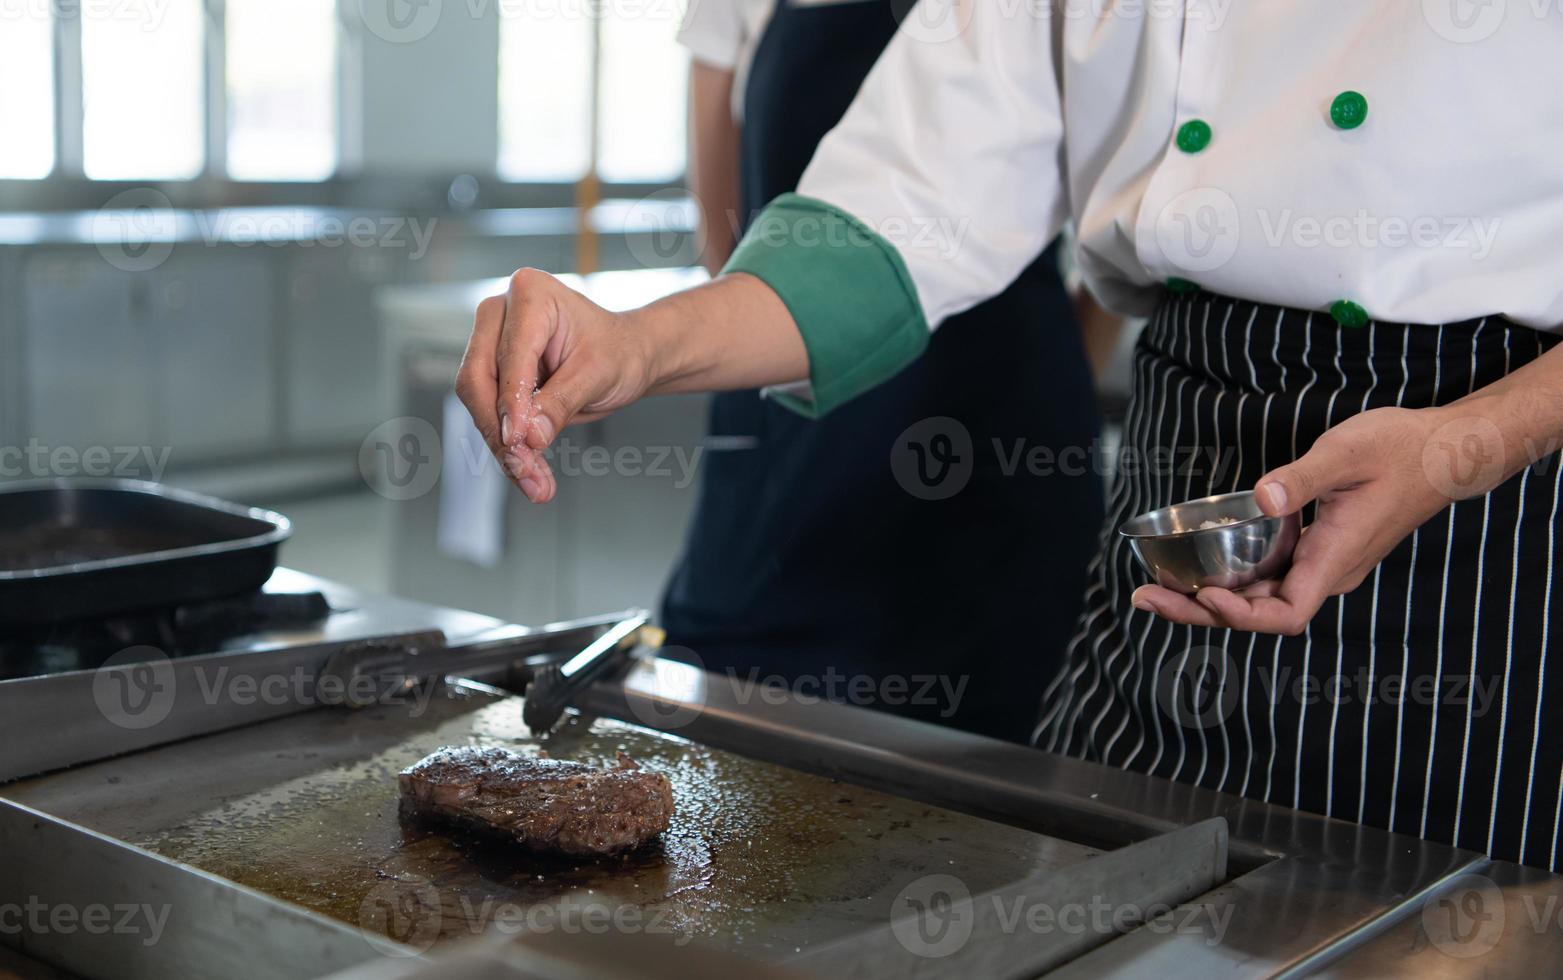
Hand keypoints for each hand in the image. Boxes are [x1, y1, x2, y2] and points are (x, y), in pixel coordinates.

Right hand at [456, 269, 656, 503]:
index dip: (511, 402)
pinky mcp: (492, 374)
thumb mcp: (598, 375)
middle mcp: (501, 313)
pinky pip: (489, 415)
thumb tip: (529, 437)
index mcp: (530, 294)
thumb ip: (561, 402)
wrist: (627, 357)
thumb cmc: (619, 352)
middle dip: (501, 432)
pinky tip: (529, 476)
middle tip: (524, 470)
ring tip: (534, 483)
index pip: (508, 355)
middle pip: (478, 378)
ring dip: (503, 448)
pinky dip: (508, 448)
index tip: (519, 441)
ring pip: (478, 402)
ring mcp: (491, 342)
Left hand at [1131, 406, 1488, 634]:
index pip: (1286, 614)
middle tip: (1143, 597)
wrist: (1443, 452)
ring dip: (1207, 598)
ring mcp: (1320, 563)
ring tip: (1152, 589)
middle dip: (1199, 610)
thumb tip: (1263, 499)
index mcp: (1334, 558)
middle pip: (1258, 612)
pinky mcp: (1315, 548)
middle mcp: (1326, 571)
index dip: (1243, 616)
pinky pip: (1266, 576)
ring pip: (1258, 596)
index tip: (1205, 595)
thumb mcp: (1348, 453)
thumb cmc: (1400, 450)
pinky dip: (1228, 577)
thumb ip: (1303, 478)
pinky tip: (1193, 567)